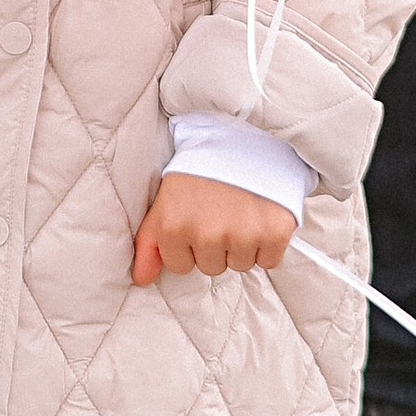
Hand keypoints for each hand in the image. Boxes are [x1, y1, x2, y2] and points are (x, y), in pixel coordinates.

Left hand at [130, 170, 296, 286]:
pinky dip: (268, 242)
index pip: (181, 267)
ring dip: (242, 243)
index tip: (198, 217)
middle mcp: (207, 235)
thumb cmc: (201, 169)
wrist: (243, 136)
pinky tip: (261, 214)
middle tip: (221, 210)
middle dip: (217, 243)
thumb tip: (141, 279)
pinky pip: (269, 261)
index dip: (189, 243)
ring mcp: (242, 235)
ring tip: (241, 209)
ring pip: (240, 265)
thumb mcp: (164, 200)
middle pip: (212, 267)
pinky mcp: (274, 233)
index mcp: (175, 227)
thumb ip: (149, 243)